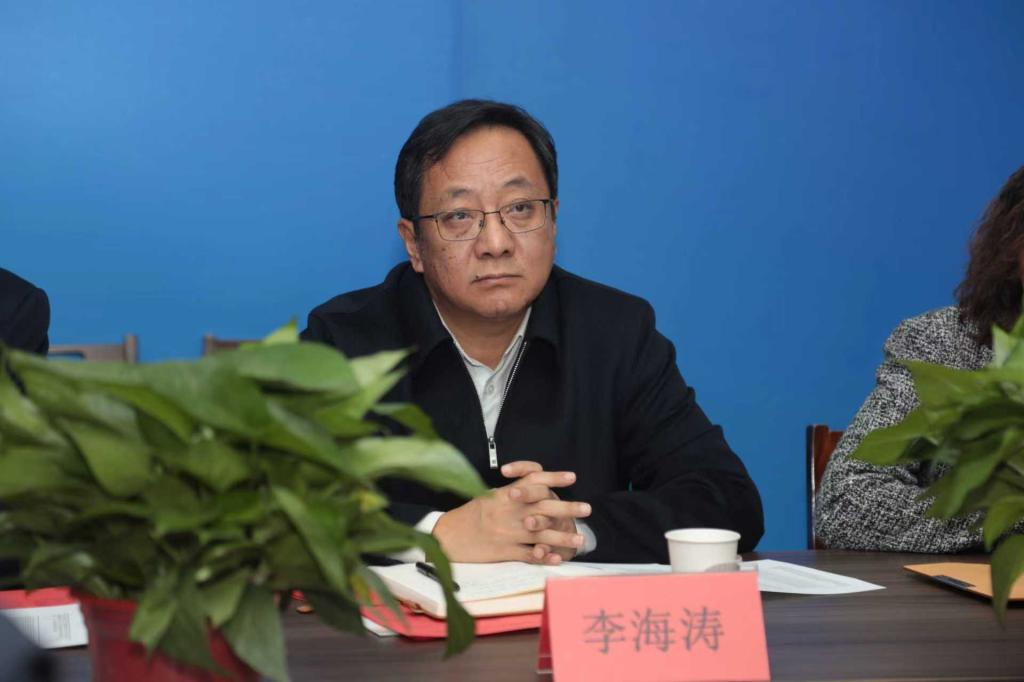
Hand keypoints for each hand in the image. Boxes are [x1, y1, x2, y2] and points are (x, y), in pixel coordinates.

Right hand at [432, 463, 590, 562]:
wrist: (446, 537)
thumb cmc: (467, 516)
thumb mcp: (486, 497)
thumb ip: (509, 493)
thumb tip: (531, 487)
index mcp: (503, 495)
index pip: (532, 481)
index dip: (553, 478)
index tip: (572, 477)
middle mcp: (507, 512)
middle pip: (543, 508)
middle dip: (567, 508)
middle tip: (587, 508)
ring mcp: (506, 532)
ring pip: (540, 534)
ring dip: (562, 537)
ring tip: (579, 539)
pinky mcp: (503, 551)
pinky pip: (528, 555)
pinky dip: (544, 557)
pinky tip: (557, 558)